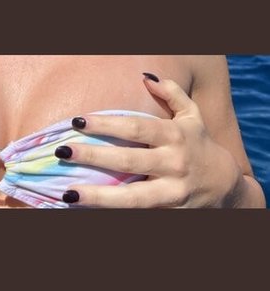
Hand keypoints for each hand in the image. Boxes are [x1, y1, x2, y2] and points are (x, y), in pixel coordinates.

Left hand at [59, 75, 241, 207]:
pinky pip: (138, 213)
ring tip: (69, 194)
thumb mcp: (193, 117)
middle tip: (62, 151)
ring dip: (99, 197)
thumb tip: (146, 77)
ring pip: (133, 198)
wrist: (227, 189)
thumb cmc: (200, 146)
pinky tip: (87, 211)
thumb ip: (172, 94)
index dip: (107, 124)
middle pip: (129, 160)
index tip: (78, 121)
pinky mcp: (169, 212)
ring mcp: (172, 192)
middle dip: (94, 156)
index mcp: (175, 136)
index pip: (136, 127)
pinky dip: (113, 213)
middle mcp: (174, 164)